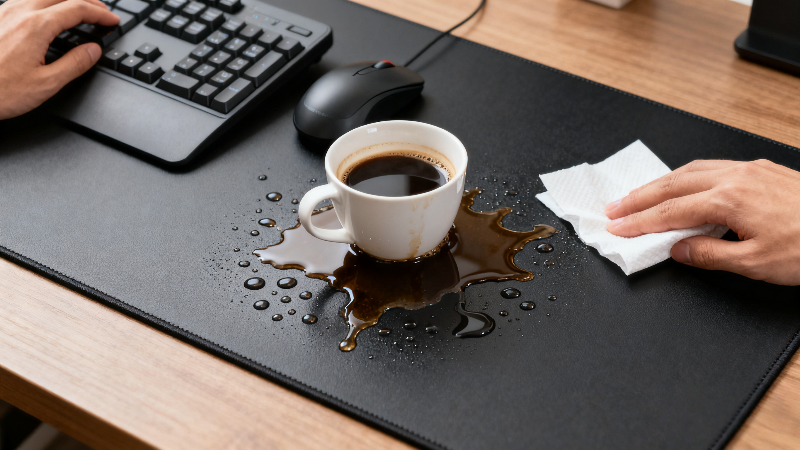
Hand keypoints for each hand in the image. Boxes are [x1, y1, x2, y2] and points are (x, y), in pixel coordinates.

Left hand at [0, 0, 117, 118]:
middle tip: (102, 12)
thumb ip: (74, 64)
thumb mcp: (46, 84)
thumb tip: (93, 50)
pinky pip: (26, 0)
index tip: (112, 21)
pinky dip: (47, 3)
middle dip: (87, 0)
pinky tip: (49, 15)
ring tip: (79, 10)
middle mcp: (19, 12)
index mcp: (36, 27)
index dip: (100, 14)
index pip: (77, 9)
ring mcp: (4, 12)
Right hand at [604, 159, 799, 284]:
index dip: (639, 221)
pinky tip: (684, 183)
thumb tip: (678, 249)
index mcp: (729, 200)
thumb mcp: (756, 263)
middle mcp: (736, 177)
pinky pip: (712, 166)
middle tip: (613, 207)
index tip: (617, 227)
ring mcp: (750, 170)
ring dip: (660, 183)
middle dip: (639, 196)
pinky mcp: (763, 170)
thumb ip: (710, 254)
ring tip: (639, 195)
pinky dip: (686, 175)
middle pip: (673, 183)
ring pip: (691, 169)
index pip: (670, 211)